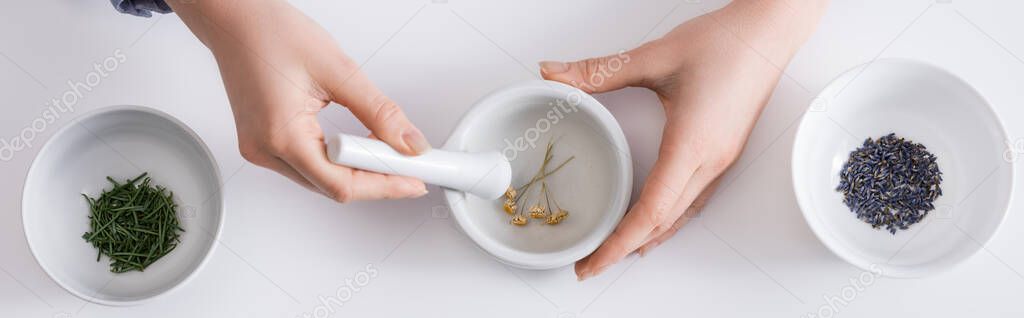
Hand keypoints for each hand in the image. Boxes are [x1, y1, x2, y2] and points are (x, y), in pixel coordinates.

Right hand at [168, 0, 428, 200]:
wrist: (234, 18)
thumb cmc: (270, 33)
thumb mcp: (338, 70)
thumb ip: (379, 112)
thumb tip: (409, 143)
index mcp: (281, 134)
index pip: (342, 183)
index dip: (385, 185)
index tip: (414, 180)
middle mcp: (265, 150)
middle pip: (332, 187)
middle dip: (376, 179)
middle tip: (410, 165)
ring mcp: (260, 150)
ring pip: (321, 180)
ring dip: (357, 169)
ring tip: (387, 150)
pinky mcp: (262, 143)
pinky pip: (308, 165)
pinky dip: (337, 159)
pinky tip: (358, 144)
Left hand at [540, 0, 826, 279]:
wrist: (770, 33)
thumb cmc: (723, 43)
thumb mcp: (654, 56)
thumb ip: (598, 70)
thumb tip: (553, 73)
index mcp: (691, 144)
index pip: (650, 210)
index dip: (619, 242)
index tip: (593, 262)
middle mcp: (709, 160)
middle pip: (663, 222)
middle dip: (624, 248)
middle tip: (590, 265)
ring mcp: (721, 160)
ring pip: (681, 215)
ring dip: (648, 237)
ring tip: (617, 252)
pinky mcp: (725, 152)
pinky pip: (694, 199)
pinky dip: (669, 218)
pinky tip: (657, 220)